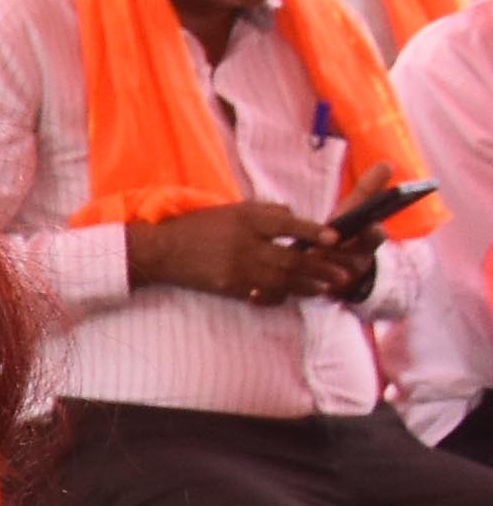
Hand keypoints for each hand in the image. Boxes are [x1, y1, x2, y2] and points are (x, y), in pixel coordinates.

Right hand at [131, 199, 341, 302]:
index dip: (312, 232)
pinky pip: (262, 292)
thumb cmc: (199, 227)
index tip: (335, 238)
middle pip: (290, 258)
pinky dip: (281, 295)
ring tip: (326, 287)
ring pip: (282, 280)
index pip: (286, 225)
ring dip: (307, 285)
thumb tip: (296, 217)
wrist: (162, 251)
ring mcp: (236, 267)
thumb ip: (265, 211)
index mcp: (245, 219)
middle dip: (320, 268)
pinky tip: (294, 295)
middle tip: (343, 274)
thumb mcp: (232, 209)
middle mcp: (243, 243)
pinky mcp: (229, 286)